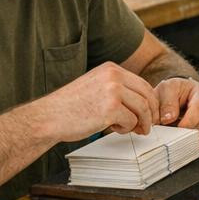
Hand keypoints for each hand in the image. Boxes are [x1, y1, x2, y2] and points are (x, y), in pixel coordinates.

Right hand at [34, 62, 159, 140]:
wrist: (47, 117)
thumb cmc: (69, 106)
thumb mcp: (95, 86)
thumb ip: (117, 89)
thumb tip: (142, 102)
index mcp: (110, 69)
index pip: (142, 84)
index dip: (150, 101)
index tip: (150, 113)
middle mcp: (113, 76)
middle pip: (147, 95)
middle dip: (150, 113)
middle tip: (148, 126)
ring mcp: (112, 92)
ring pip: (142, 109)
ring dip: (139, 123)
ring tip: (131, 130)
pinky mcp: (110, 109)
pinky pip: (131, 121)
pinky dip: (126, 129)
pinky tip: (113, 129)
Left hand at [154, 77, 198, 147]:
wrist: (171, 98)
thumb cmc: (170, 93)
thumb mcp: (165, 91)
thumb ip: (166, 103)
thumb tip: (169, 118)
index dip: (189, 120)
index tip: (178, 128)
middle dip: (192, 131)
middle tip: (178, 135)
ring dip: (198, 137)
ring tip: (183, 137)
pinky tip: (191, 141)